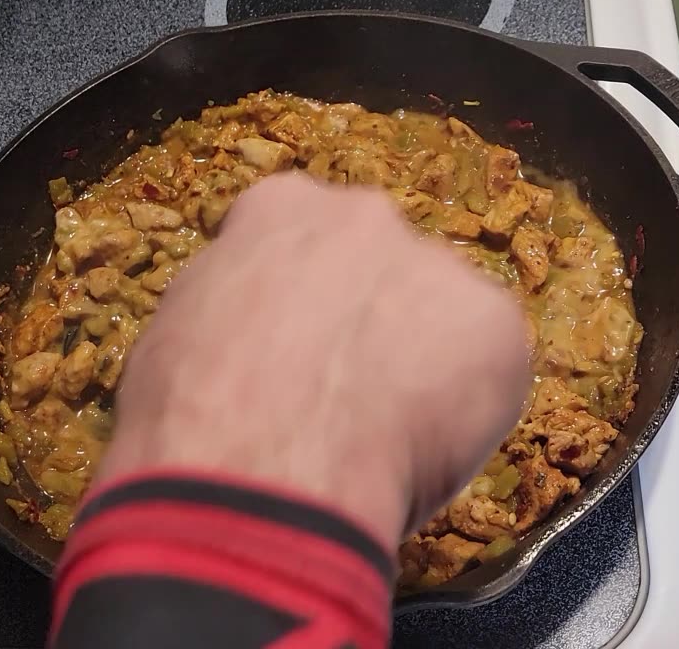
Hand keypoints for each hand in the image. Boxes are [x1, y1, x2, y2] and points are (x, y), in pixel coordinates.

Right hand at [97, 174, 529, 550]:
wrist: (263, 469)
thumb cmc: (197, 416)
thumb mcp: (182, 339)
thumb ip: (239, 313)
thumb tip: (260, 341)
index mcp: (279, 209)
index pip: (298, 233)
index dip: (296, 296)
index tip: (291, 342)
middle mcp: (366, 217)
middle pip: (378, 265)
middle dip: (368, 318)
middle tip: (347, 392)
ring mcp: (437, 264)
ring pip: (438, 316)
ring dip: (421, 362)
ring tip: (385, 437)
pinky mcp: (496, 324)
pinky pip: (486, 368)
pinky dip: (466, 409)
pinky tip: (423, 450)